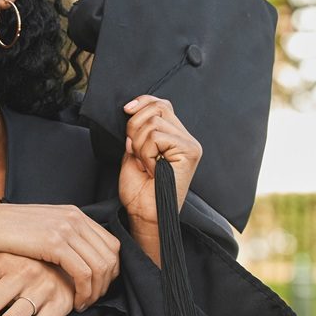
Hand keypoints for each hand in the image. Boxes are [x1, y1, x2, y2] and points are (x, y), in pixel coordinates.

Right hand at [0, 204, 119, 310]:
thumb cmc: (8, 233)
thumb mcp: (44, 230)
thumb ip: (64, 238)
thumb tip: (81, 259)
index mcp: (74, 214)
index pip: (111, 244)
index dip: (110, 270)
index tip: (98, 288)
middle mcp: (75, 218)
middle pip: (110, 255)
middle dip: (106, 283)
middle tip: (92, 300)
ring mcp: (66, 229)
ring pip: (100, 266)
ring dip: (96, 291)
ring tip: (82, 304)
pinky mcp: (55, 243)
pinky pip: (84, 273)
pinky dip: (84, 292)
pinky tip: (74, 303)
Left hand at [119, 95, 201, 227]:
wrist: (144, 214)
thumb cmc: (139, 190)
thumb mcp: (133, 153)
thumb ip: (136, 132)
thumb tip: (132, 111)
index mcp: (174, 137)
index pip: (161, 104)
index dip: (142, 101)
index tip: (126, 109)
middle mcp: (186, 138)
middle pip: (156, 107)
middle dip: (135, 126)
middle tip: (135, 151)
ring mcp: (190, 144)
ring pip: (152, 123)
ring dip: (139, 145)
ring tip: (145, 164)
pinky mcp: (189, 151)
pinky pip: (156, 136)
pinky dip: (146, 152)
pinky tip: (152, 169)